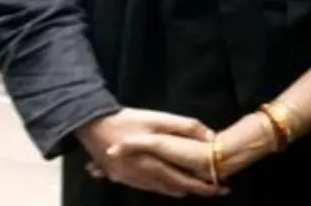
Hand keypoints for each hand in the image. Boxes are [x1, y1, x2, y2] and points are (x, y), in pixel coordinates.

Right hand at [76, 108, 224, 197]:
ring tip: (197, 189)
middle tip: (215, 191)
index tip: (219, 187)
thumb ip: (183, 127)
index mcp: (152, 163)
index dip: (201, 185)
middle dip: (195, 190)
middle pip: (173, 187)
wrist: (91, 124)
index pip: (182, 179)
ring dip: (179, 190)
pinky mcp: (120, 177)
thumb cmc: (126, 120)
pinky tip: (170, 187)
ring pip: (159, 190)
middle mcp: (142, 176)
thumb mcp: (157, 119)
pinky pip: (146, 187)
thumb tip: (207, 136)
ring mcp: (130, 179)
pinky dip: (161, 188)